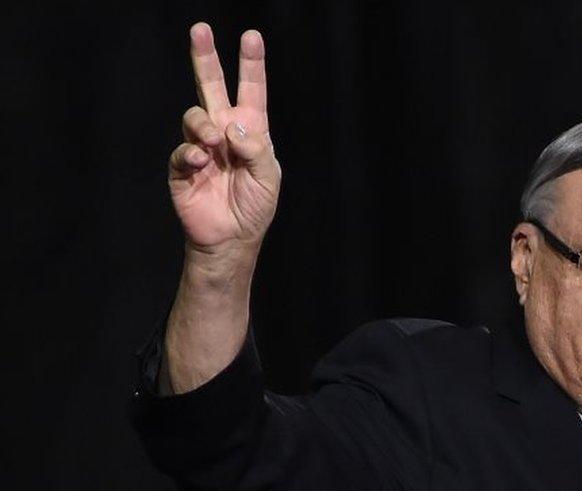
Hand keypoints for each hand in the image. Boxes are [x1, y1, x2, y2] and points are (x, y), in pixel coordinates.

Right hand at [168, 22, 280, 253]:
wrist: (231, 239)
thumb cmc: (255, 207)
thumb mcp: (269, 178)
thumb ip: (257, 150)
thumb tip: (233, 127)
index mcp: (250, 131)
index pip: (251, 91)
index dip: (251, 64)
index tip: (252, 37)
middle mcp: (223, 132)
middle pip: (211, 87)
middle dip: (206, 58)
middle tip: (200, 29)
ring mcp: (200, 147)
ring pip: (194, 114)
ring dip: (202, 124)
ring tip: (212, 142)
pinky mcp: (182, 167)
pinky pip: (182, 149)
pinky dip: (190, 152)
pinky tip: (201, 161)